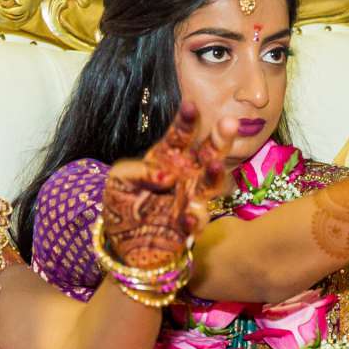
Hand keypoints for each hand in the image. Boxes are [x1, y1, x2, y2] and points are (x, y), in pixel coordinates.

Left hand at [104, 102, 219, 268]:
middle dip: (219, 138)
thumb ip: (137, 170)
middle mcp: (185, 175)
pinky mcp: (190, 225)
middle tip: (229, 123)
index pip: (180, 135)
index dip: (186, 121)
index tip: (190, 105)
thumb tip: (166, 176)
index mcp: (167, 158)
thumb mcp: (119, 179)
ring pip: (212, 183)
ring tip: (215, 166)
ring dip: (215, 174)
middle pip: (207, 153)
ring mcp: (191, 199)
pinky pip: (199, 220)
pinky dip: (195, 219)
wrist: (122, 242)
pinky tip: (187, 218)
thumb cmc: (121, 204)